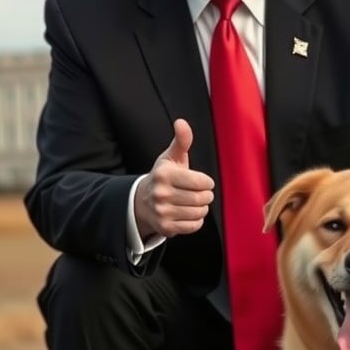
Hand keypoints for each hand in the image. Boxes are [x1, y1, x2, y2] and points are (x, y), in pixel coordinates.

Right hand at [134, 119, 214, 238]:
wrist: (142, 201)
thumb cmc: (163, 177)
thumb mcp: (171, 157)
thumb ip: (181, 140)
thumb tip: (181, 122)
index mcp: (164, 174)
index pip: (201, 182)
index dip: (206, 182)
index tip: (203, 182)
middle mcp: (161, 193)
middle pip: (201, 198)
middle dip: (206, 196)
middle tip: (202, 193)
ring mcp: (162, 212)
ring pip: (199, 213)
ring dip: (202, 208)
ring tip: (195, 203)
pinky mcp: (165, 227)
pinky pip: (194, 226)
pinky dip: (196, 221)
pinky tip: (189, 213)